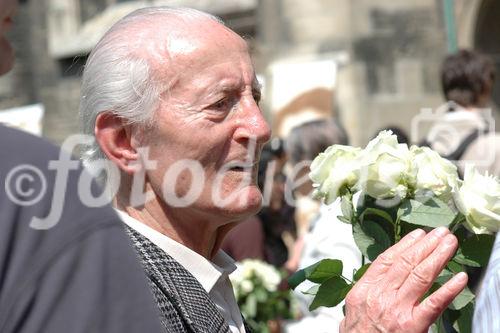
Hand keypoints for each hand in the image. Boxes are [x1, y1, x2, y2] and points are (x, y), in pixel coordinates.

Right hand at [340, 227, 467, 332]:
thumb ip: (363, 296)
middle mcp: (380, 296)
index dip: (403, 245)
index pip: (386, 261)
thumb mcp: (351, 313)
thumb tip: (371, 283)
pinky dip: (448, 289)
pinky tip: (459, 278)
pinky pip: (434, 303)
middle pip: (406, 264)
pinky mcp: (412, 326)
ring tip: (449, 243)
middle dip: (425, 245)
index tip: (417, 235)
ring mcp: (397, 310)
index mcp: (364, 291)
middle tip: (440, 233)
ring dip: (438, 256)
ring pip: (421, 276)